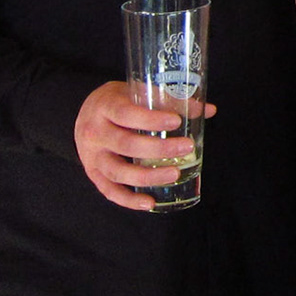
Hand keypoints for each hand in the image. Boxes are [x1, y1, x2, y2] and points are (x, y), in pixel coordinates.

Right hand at [72, 80, 211, 211]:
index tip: (176, 120)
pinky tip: (150, 203)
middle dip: (158, 149)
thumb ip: (170, 99)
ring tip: (174, 174)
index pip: (126, 114)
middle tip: (186, 147)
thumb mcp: (137, 92)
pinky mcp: (93, 174)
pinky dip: (129, 200)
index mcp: (105, 107)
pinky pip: (109, 191)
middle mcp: (94, 133)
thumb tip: (208, 110)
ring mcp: (91, 157)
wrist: (86, 112)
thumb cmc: (118, 101)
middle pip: (126, 145)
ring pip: (118, 172)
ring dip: (148, 176)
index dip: (151, 119)